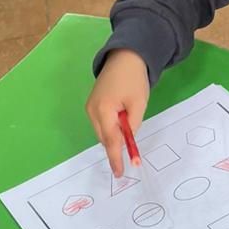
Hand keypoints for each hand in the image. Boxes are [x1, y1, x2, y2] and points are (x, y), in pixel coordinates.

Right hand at [85, 49, 149, 176]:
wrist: (125, 57)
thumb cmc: (134, 79)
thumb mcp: (139, 104)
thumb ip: (132, 126)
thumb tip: (126, 143)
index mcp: (104, 110)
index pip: (110, 141)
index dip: (116, 158)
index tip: (120, 172)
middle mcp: (92, 110)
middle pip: (104, 138)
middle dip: (117, 145)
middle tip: (132, 146)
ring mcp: (89, 107)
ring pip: (102, 132)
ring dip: (114, 134)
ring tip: (128, 121)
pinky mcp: (91, 104)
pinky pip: (101, 123)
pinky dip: (110, 127)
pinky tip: (120, 119)